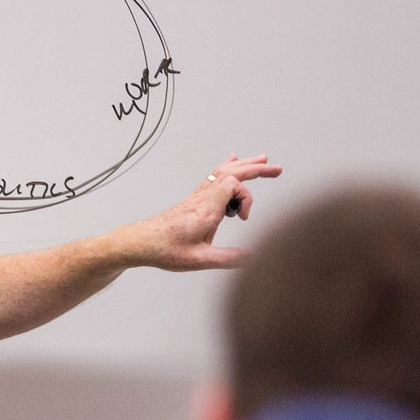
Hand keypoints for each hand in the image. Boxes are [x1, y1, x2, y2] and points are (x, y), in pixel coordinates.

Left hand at [119, 154, 278, 271]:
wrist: (140, 243)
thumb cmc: (165, 250)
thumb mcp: (198, 260)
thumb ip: (227, 259)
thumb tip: (254, 258)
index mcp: (206, 209)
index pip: (233, 185)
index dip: (246, 198)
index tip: (243, 217)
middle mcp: (202, 198)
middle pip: (232, 172)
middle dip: (257, 169)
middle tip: (278, 169)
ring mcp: (198, 196)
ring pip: (223, 171)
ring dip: (245, 165)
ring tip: (263, 161)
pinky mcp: (195, 199)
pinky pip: (214, 177)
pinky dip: (228, 168)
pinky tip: (233, 160)